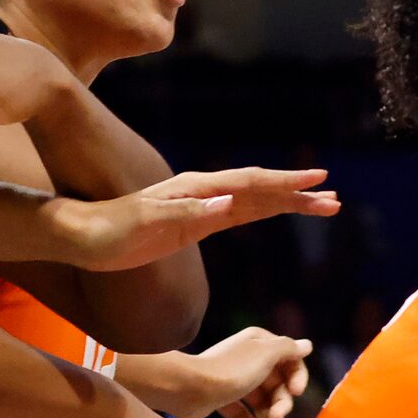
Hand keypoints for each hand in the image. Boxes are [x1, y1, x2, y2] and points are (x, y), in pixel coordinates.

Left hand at [58, 168, 338, 269]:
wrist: (82, 237)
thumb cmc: (110, 230)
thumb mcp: (146, 225)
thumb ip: (187, 214)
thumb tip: (227, 204)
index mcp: (195, 189)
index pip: (249, 183)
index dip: (285, 182)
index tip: (318, 181)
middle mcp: (203, 192)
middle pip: (260, 190)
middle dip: (298, 194)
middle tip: (334, 200)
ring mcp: (200, 206)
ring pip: (255, 201)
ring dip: (288, 203)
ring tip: (323, 206)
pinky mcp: (195, 223)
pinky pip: (240, 214)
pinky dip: (264, 212)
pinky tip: (279, 210)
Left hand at [194, 327, 316, 417]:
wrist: (190, 388)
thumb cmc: (231, 369)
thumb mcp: (266, 353)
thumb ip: (289, 349)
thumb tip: (307, 345)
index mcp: (260, 344)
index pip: (291, 361)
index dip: (298, 378)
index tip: (296, 392)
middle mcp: (249, 359)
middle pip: (278, 386)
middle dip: (282, 405)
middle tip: (276, 417)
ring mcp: (236, 381)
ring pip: (263, 404)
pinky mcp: (224, 400)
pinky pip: (245, 415)